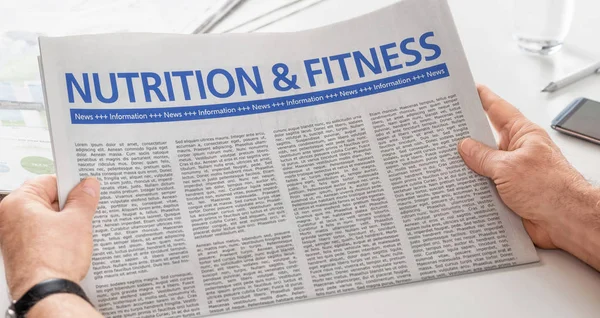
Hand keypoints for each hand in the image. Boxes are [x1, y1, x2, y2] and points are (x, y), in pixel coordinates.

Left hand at [0, 175, 99, 299]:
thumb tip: (88, 186)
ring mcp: (14, 238)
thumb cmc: (52, 261)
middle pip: (46, 200)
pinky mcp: (21, 253)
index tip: (86, 189)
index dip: (71, 184)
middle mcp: (9, 219)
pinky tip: (71, 245)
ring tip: (79, 231)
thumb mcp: (78, 221)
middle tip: (86, 211)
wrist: (46, 293)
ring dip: (64, 223)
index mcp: (18, 203)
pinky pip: (43, 237)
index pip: (49, 180)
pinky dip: (57, 238)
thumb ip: (84, 199)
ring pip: (46, 220)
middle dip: (69, 206)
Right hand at [458, 85, 597, 252]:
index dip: (483, 98)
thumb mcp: (508, 167)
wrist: (568, 222)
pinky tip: (462, 189)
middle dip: (467, 138)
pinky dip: (474, 189)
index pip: (498, 110)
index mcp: (523, 135)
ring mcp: (514, 173)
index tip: (469, 89)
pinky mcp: (510, 194)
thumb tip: (465, 146)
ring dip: (470, 169)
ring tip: (450, 165)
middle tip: (446, 133)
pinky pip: (486, 187)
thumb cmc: (553, 190)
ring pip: (483, 166)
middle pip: (487, 140)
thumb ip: (483, 156)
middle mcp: (518, 152)